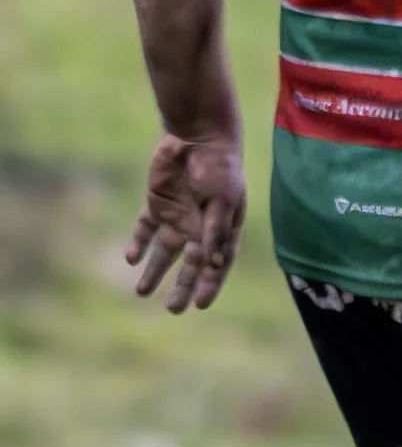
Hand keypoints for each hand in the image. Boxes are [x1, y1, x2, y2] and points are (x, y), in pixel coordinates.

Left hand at [126, 132, 245, 312]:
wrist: (199, 136)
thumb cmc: (219, 167)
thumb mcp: (223, 199)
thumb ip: (216, 230)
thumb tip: (214, 264)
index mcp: (224, 227)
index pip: (217, 262)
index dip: (210, 284)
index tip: (201, 305)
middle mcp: (201, 226)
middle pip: (191, 263)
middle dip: (183, 286)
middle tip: (174, 310)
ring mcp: (178, 215)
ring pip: (165, 251)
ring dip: (155, 271)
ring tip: (142, 292)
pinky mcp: (158, 204)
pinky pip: (146, 228)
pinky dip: (138, 243)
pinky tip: (131, 259)